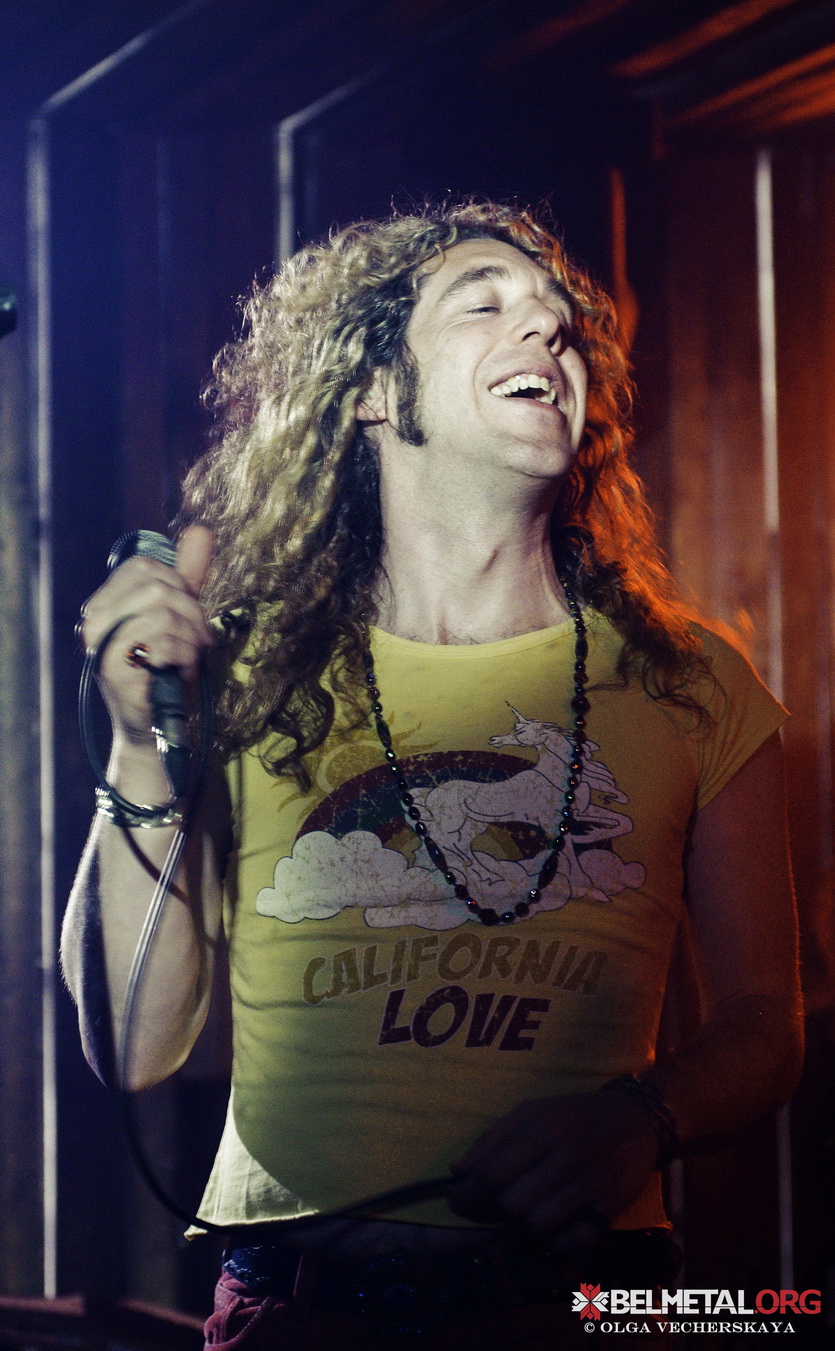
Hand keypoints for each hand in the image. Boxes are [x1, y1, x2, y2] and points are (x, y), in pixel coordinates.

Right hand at [80, 524, 214, 740]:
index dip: (179, 585)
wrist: (154, 724)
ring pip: (165, 612)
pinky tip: (179, 673)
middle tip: (199, 641)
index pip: (145, 566)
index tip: (191, 615)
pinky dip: (186, 657)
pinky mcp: (115, 669)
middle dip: (192, 614)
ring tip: (187, 660)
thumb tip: (201, 529)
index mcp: (104, 603)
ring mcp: (101, 645)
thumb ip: (188, 574)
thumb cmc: (164, 669)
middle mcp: (95, 620)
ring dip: (191, 640)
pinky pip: (164, 642)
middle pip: (159, 586)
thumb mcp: (179, 616)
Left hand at [448, 1091, 658, 1251]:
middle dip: (494, 1210)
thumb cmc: (574, 1114)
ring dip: (522, 1227)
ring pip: (538, 1225)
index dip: (467, 1194)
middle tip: (491, 1207)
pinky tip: (552, 1229)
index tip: (456, 1203)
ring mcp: (590, 1184)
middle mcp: (565, 1156)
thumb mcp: (532, 1111)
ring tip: (521, 1214)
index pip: (492, 1173)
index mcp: (542, 1128)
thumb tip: (458, 1172)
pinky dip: (557, 1243)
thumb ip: (493, 1138)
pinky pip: (574, 1241)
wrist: (635, 1118)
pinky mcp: (609, 1207)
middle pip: (512, 1204)